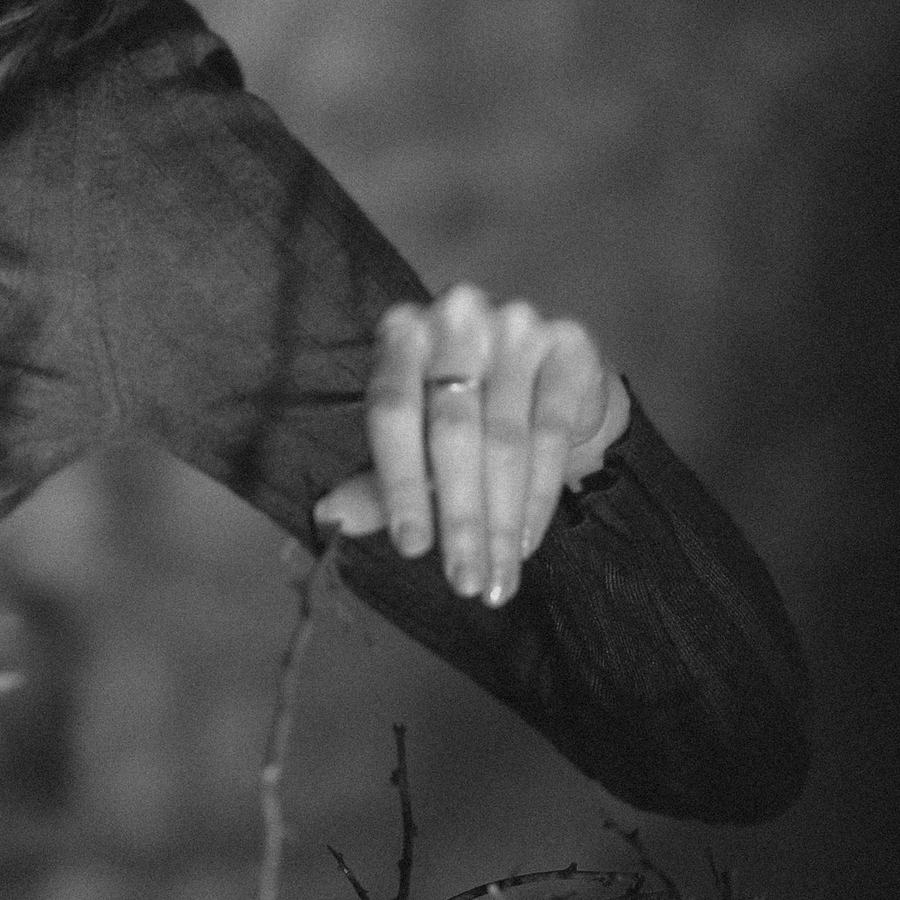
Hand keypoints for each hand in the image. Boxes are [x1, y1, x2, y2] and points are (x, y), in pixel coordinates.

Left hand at [314, 284, 629, 605]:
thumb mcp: (413, 437)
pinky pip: (551, 435)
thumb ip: (377, 478)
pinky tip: (526, 544)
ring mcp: (517, 325)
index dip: (401, 483)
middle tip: (464, 582)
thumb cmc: (463, 407)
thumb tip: (329, 517)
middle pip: (453, 433)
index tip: (411, 547)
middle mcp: (456, 317)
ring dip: (501, 523)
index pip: (392, 412)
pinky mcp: (569, 344)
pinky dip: (538, 498)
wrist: (547, 369)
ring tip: (496, 579)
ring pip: (506, 442)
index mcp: (401, 333)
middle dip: (459, 518)